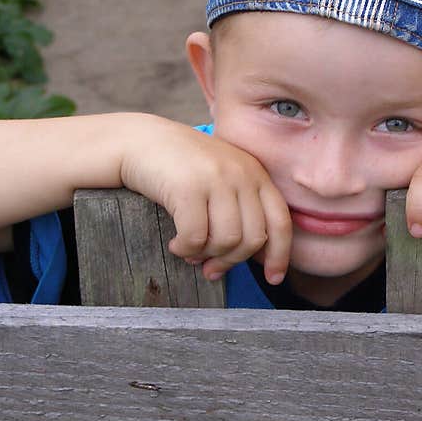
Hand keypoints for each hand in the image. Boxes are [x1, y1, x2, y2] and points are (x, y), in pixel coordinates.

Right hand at [120, 118, 291, 283]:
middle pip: (253, 238)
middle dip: (232, 261)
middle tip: (211, 269)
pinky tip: (176, 245)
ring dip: (206, 256)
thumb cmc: (180, 168)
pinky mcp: (189, 187)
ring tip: (190, 253)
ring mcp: (216, 178)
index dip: (280, 255)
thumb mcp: (221, 179)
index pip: (280, 221)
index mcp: (255, 173)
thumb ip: (240, 208)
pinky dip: (186, 250)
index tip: (273, 279)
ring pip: (227, 240)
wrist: (141, 141)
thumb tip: (245, 257)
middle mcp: (241, 173)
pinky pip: (196, 237)